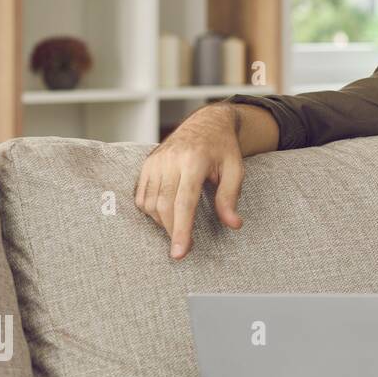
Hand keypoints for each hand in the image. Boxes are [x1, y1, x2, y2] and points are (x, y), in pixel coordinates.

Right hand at [135, 104, 244, 258]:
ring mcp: (155, 161)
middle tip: (185, 247)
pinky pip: (142, 196)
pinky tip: (166, 212)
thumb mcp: (236, 169)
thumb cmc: (223, 149)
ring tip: (179, 225)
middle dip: (173, 231)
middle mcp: (170, 160)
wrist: (206, 123)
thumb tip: (233, 224)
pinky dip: (152, 211)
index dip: (182, 230)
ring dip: (163, 222)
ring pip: (150, 204)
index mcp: (194, 161)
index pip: (184, 202)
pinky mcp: (146, 164)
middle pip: (165, 206)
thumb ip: (230, 197)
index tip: (180, 252)